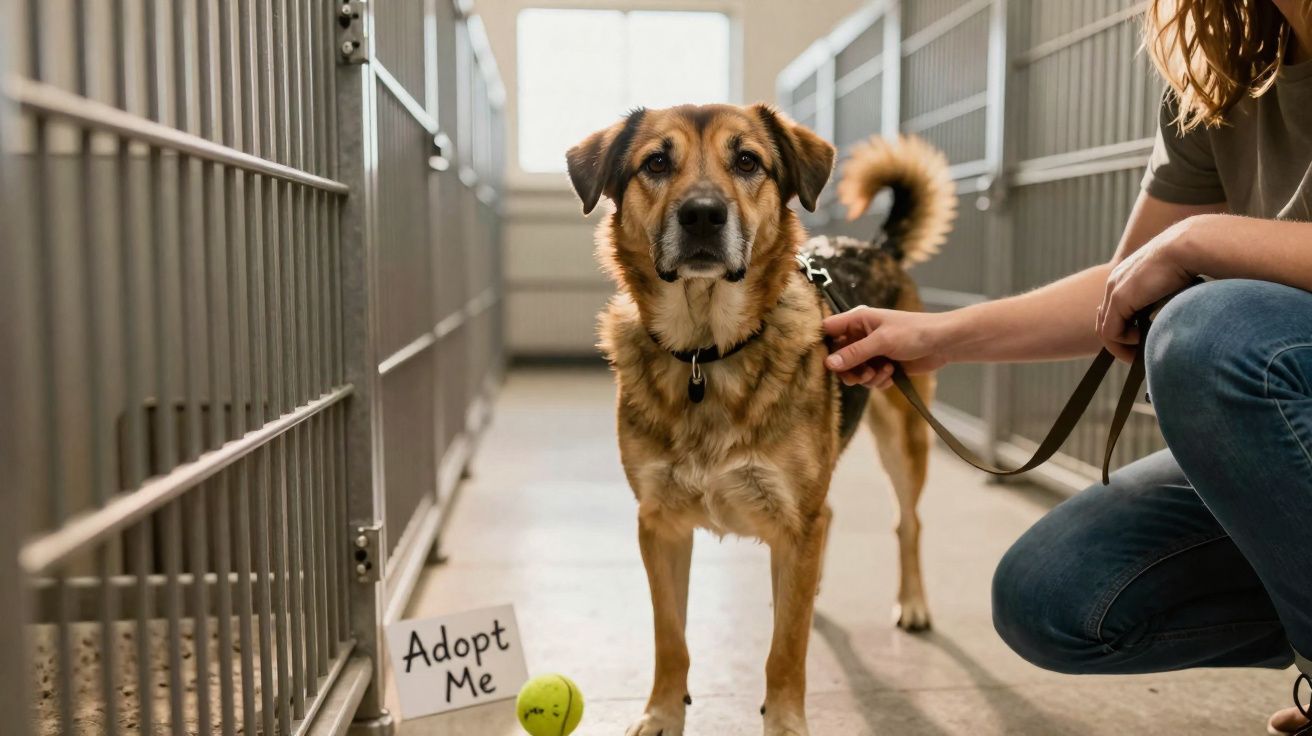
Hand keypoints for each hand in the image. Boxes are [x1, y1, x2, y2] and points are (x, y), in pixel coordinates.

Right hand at [822, 307, 948, 388]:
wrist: (943, 344)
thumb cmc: (914, 332)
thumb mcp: (882, 341)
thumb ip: (854, 353)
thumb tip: (829, 364)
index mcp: (857, 320)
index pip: (828, 330)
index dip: (824, 346)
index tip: (828, 361)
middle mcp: (861, 335)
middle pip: (838, 357)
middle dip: (849, 370)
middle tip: (862, 375)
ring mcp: (871, 352)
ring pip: (854, 372)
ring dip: (866, 377)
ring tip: (882, 372)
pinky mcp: (881, 365)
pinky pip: (869, 379)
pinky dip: (878, 380)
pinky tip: (892, 374)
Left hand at [1097, 216, 1200, 361]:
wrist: (1191, 245)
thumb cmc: (1193, 263)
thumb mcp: (1174, 286)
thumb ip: (1165, 301)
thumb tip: (1174, 322)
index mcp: (1128, 277)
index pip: (1116, 311)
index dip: (1127, 330)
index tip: (1143, 343)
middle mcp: (1116, 282)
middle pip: (1107, 322)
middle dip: (1121, 343)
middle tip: (1139, 356)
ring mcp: (1115, 289)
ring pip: (1106, 330)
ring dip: (1121, 348)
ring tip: (1140, 354)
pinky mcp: (1119, 298)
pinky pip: (1111, 332)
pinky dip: (1124, 342)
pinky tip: (1142, 338)